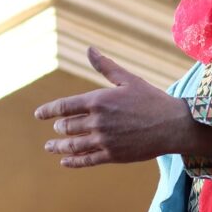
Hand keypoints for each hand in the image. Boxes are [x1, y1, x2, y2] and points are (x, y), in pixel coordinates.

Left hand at [35, 47, 195, 167]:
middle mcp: (97, 122)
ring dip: (58, 147)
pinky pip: (87, 160)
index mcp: (98, 101)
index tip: (39, 114)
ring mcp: (104, 140)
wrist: (173, 125)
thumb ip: (105, 66)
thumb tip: (89, 49)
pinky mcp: (113, 156)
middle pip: (67, 127)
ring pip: (73, 146)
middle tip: (56, 129)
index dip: (48, 111)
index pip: (64, 107)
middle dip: (58, 128)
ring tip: (50, 147)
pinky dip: (73, 162)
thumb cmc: (151, 99)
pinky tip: (65, 161)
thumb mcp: (128, 79)